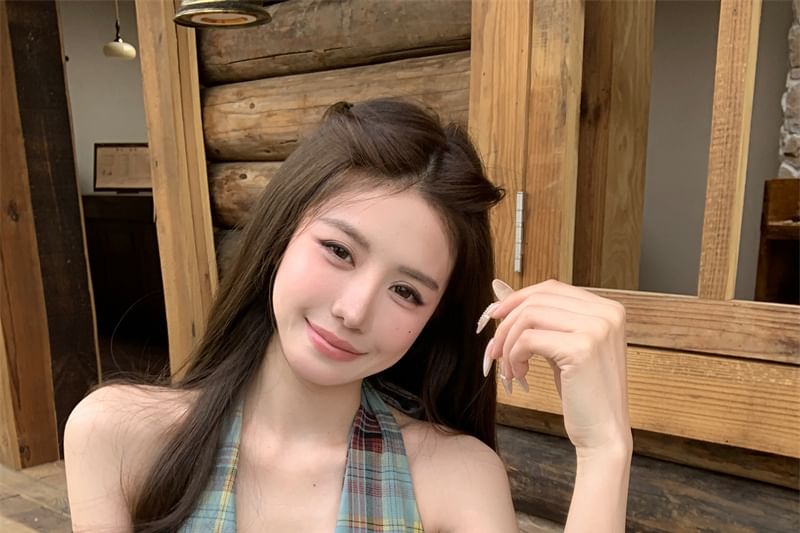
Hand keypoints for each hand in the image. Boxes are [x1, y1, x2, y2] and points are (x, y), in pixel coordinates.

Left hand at [478, 279, 631, 455]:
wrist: (604, 434)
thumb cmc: (584, 394)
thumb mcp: (563, 347)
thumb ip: (541, 320)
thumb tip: (499, 291)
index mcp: (608, 309)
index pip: (551, 288)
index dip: (517, 299)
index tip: (495, 316)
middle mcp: (607, 313)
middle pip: (537, 299)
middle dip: (506, 323)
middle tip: (494, 349)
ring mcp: (596, 329)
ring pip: (528, 317)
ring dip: (508, 343)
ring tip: (509, 367)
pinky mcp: (581, 349)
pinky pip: (528, 340)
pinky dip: (514, 356)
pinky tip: (519, 374)